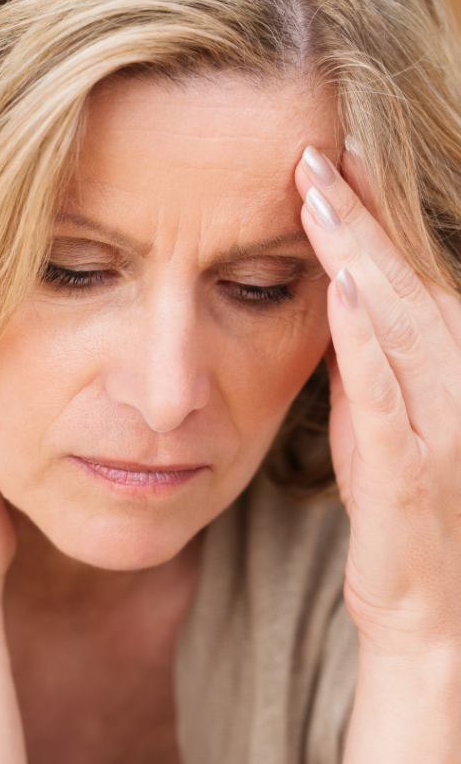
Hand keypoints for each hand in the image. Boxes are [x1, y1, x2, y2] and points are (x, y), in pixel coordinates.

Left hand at [296, 143, 460, 655]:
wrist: (435, 613)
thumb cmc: (401, 513)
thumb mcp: (377, 423)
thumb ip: (362, 362)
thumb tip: (335, 299)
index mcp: (439, 373)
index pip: (402, 278)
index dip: (370, 219)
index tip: (334, 159)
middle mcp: (453, 386)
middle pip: (405, 283)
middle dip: (361, 216)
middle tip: (316, 150)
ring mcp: (442, 426)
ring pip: (403, 323)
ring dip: (362, 255)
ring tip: (320, 195)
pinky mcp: (415, 471)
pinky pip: (391, 396)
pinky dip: (368, 341)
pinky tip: (346, 291)